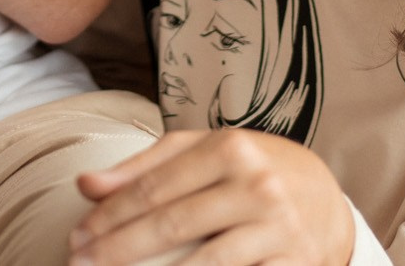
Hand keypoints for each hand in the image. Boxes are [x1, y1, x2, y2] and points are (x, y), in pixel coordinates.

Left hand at [70, 129, 355, 265]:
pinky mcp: (295, 265)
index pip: (155, 187)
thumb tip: (86, 185)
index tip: (77, 237)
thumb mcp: (204, 152)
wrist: (327, 198)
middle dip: (117, 249)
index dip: (109, 216)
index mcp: (231, 149)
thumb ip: (145, 167)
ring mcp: (278, 229)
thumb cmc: (252, 170)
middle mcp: (257, 186)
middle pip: (171, 225)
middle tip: (78, 265)